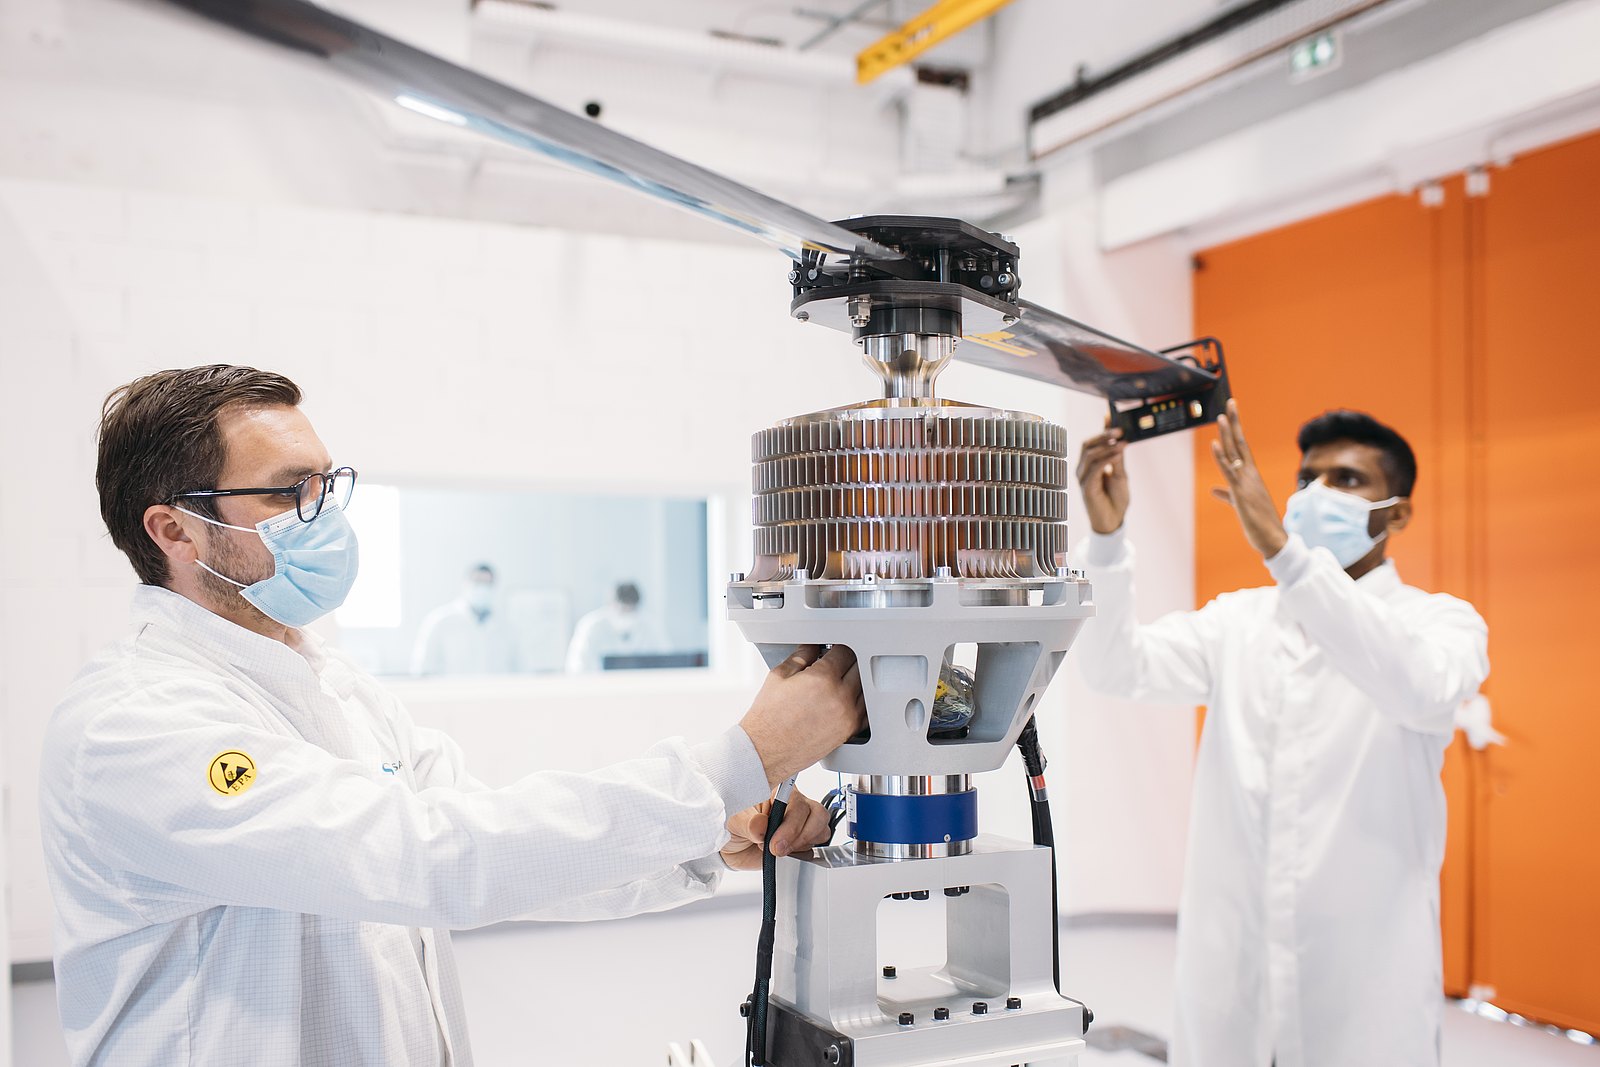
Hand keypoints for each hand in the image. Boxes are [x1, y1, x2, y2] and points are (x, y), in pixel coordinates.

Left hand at [720, 789, 833, 870]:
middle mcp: (792, 802)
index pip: (796, 796)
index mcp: (776, 791)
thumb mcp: (733, 822)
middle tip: (776, 848)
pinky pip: (819, 841)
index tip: (774, 839)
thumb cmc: (732, 826)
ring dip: (802, 843)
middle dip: (796, 835)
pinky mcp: (804, 836)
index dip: (790, 819)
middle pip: (815, 812)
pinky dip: (805, 850)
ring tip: (780, 849)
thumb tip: (761, 826)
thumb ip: (747, 823)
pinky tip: (788, 851)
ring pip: (821, 826)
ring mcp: (801, 819)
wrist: (732, 847)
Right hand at [739, 645, 865, 787]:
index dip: (837, 648)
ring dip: (856, 682)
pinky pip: (866, 712)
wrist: (767, 749)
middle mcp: (840, 696)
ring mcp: (848, 715)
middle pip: (858, 667)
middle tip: (835, 665)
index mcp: (823, 678)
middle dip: (847, 663)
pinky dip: (860, 703)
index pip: (844, 652)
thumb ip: (800, 657)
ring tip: (840, 682)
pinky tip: (849, 700)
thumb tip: (811, 648)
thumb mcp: (779, 677)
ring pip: (866, 689)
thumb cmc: (769, 718)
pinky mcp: (849, 731)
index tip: (832, 651)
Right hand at [1075, 427, 1128, 533]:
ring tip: (1122, 442)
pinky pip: (1094, 468)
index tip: (1111, 415)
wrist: (1114, 521)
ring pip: (1090, 454)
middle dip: (1103, 435)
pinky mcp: (1086, 487)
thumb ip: (1117, 457)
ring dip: (1107, 446)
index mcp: (1089, 464)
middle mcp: (1083, 469)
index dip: (1101, 428)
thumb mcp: (1120, 474)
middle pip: (1088, 445)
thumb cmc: (1115, 498)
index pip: (1092, 442)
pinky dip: (1107, 458)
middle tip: (1119, 430)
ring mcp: (1083, 478)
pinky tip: (1118, 453)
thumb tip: (1118, 437)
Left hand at [1209, 399, 1287, 559]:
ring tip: (1221, 416)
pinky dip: (1221, 457)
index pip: (1242, 446)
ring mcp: (1246, 482)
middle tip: (1231, 403)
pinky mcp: (1241, 492)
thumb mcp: (1239, 504)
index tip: (1232, 413)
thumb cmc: (1259, 522)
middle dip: (1235, 422)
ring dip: (1227, 434)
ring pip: (1235, 453)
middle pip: (1240, 443)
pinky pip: (1229, 471)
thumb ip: (1226, 494)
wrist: (1273, 539)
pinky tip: (1214, 444)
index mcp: (1250, 475)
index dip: (1236, 429)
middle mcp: (1250, 474)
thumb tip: (1214, 490)